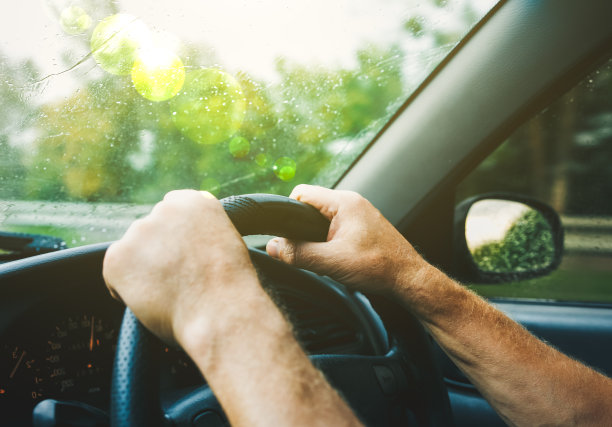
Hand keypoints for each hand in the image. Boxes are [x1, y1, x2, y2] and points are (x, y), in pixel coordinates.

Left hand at [103, 189, 260, 347]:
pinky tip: (152, 300)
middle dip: (158, 253)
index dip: (178, 239)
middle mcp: (164, 209)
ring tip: (170, 293)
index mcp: (194, 201)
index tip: (187, 258)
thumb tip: (181, 243)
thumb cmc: (229, 288)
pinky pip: (115, 274)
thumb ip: (201, 232)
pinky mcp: (118, 256)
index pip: (172, 212)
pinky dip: (126, 290)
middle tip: (179, 281)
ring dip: (144, 271)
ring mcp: (139, 231)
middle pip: (151, 232)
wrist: (220, 311)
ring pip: (134, 253)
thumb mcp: (226, 243)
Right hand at [266, 185, 428, 293]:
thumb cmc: (379, 267)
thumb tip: (273, 247)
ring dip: (315, 236)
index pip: (302, 193)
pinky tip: (333, 258)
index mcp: (344, 202)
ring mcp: (358, 213)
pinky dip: (328, 240)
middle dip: (301, 228)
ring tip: (322, 256)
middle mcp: (352, 202)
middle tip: (304, 250)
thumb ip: (299, 254)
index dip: (288, 211)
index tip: (284, 233)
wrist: (408, 279)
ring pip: (322, 218)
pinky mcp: (362, 226)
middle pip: (311, 206)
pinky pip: (334, 226)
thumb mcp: (332, 263)